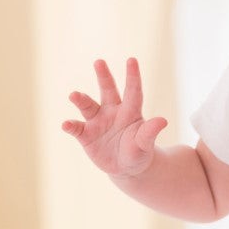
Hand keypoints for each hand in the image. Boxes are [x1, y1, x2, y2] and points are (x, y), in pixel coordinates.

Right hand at [62, 58, 167, 178]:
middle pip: (108, 91)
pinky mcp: (86, 135)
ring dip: (81, 100)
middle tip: (99, 61)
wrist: (125, 168)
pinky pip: (76, 128)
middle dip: (104, 76)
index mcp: (130, 112)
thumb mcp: (145, 144)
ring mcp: (98, 122)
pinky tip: (66, 124)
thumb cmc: (139, 152)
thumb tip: (163, 121)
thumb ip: (150, 132)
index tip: (132, 60)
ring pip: (88, 106)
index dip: (133, 76)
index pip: (133, 92)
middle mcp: (112, 112)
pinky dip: (71, 126)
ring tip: (74, 95)